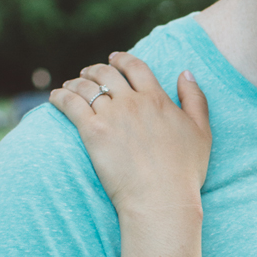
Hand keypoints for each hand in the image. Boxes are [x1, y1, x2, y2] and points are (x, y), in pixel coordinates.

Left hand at [49, 52, 211, 219]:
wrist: (161, 198)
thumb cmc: (184, 172)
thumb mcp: (202, 132)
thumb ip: (195, 99)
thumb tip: (185, 74)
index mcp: (157, 99)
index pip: (135, 67)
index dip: (122, 59)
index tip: (113, 57)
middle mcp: (133, 102)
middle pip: (107, 74)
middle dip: (95, 69)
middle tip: (87, 73)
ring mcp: (111, 116)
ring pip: (87, 87)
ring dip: (76, 82)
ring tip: (70, 86)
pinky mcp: (92, 132)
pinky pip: (71, 105)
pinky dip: (60, 97)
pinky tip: (55, 97)